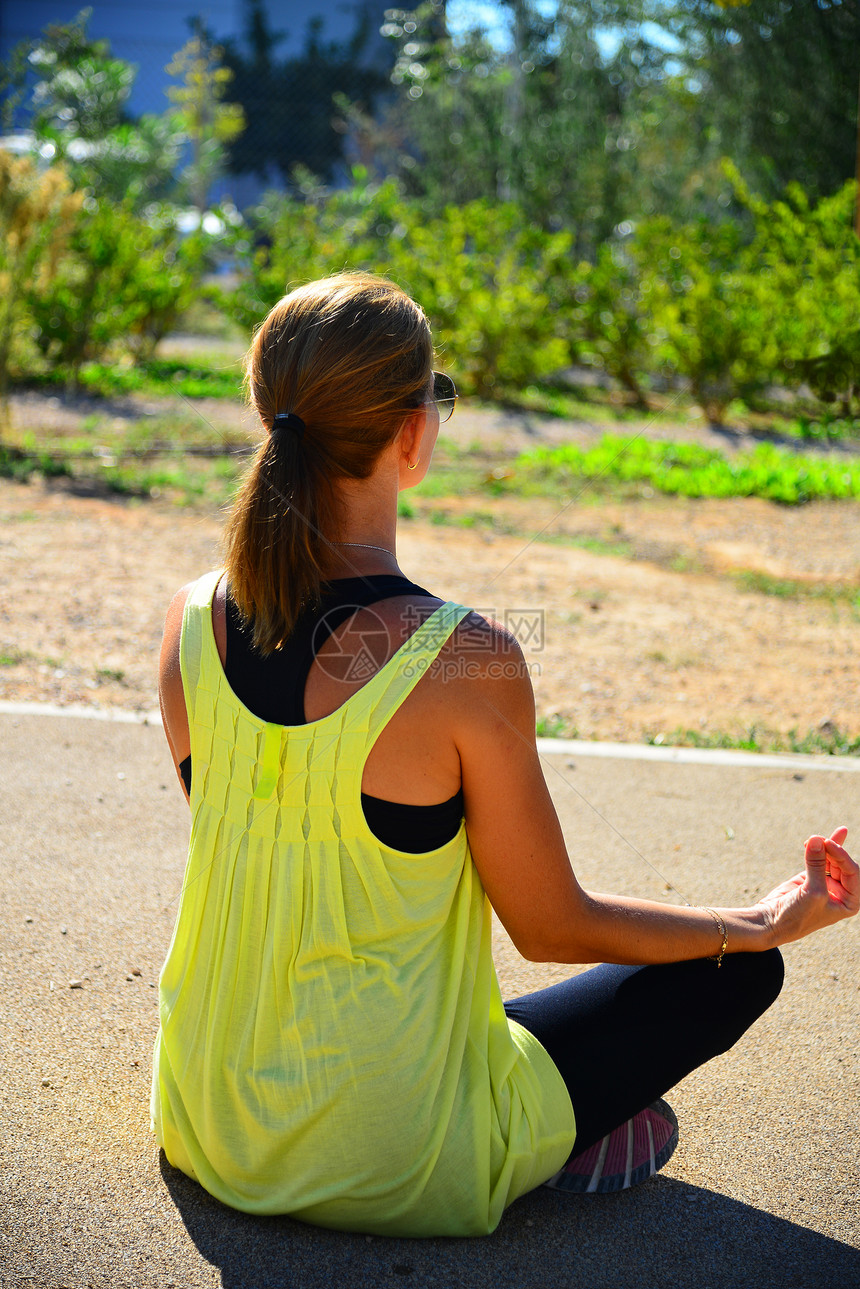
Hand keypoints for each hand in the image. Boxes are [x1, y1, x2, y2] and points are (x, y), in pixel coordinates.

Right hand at [756, 827, 858, 947]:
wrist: (771, 922)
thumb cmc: (797, 916)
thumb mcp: (812, 892)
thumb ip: (817, 864)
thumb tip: (817, 839)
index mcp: (849, 902)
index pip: (853, 873)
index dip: (842, 857)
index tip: (828, 845)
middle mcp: (840, 892)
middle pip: (843, 863)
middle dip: (833, 850)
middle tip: (820, 840)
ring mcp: (825, 883)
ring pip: (831, 858)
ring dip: (824, 847)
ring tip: (813, 839)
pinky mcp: (810, 876)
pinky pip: (818, 858)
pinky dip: (818, 848)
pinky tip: (821, 837)